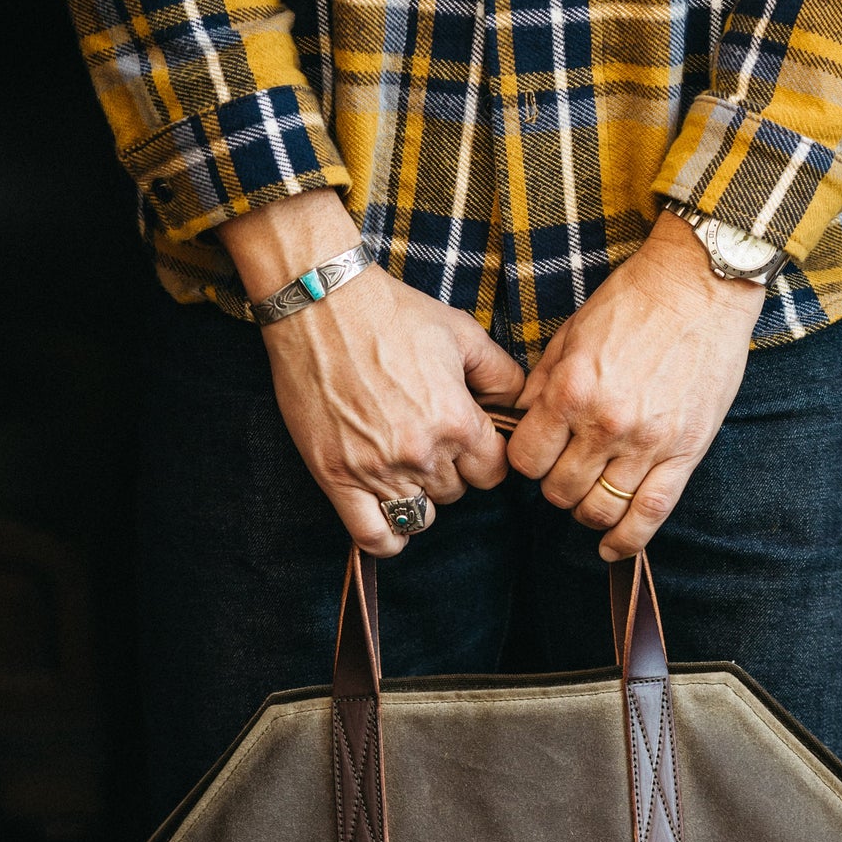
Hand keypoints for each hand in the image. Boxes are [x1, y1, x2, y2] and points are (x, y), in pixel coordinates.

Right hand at [219, 192, 523, 554]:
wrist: (320, 303)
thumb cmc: (392, 313)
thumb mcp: (462, 333)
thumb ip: (502, 375)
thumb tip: (521, 406)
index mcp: (458, 422)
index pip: (493, 474)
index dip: (484, 459)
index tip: (468, 443)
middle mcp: (421, 453)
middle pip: (457, 494)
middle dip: (449, 471)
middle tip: (428, 441)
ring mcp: (377, 470)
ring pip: (420, 517)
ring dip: (420, 498)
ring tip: (407, 469)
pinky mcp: (336, 477)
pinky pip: (373, 535)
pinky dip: (388, 538)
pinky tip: (391, 518)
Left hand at [505, 210, 763, 558]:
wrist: (699, 286)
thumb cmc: (634, 301)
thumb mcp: (571, 332)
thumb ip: (543, 382)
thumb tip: (522, 420)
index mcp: (570, 391)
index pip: (526, 459)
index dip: (525, 462)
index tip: (537, 455)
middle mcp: (605, 423)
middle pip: (560, 490)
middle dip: (555, 487)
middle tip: (565, 472)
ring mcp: (647, 442)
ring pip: (601, 508)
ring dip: (587, 512)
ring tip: (589, 499)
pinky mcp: (684, 452)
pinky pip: (650, 513)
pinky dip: (627, 540)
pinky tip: (612, 549)